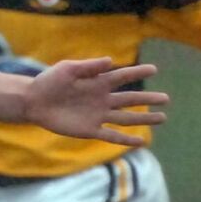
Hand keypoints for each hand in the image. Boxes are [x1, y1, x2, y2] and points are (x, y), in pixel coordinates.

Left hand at [25, 58, 168, 144]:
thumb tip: (110, 61)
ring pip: (126, 118)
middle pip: (130, 99)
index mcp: (98, 82)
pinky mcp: (89, 130)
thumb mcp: (68, 69)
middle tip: (166, 99)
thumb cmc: (49, 81)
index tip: (154, 69)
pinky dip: (126, 139)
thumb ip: (89, 66)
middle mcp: (102, 99)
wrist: (33, 102)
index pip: (123, 76)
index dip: (138, 72)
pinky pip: (112, 135)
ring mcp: (97, 115)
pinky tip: (141, 141)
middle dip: (148, 99)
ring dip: (143, 119)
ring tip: (162, 118)